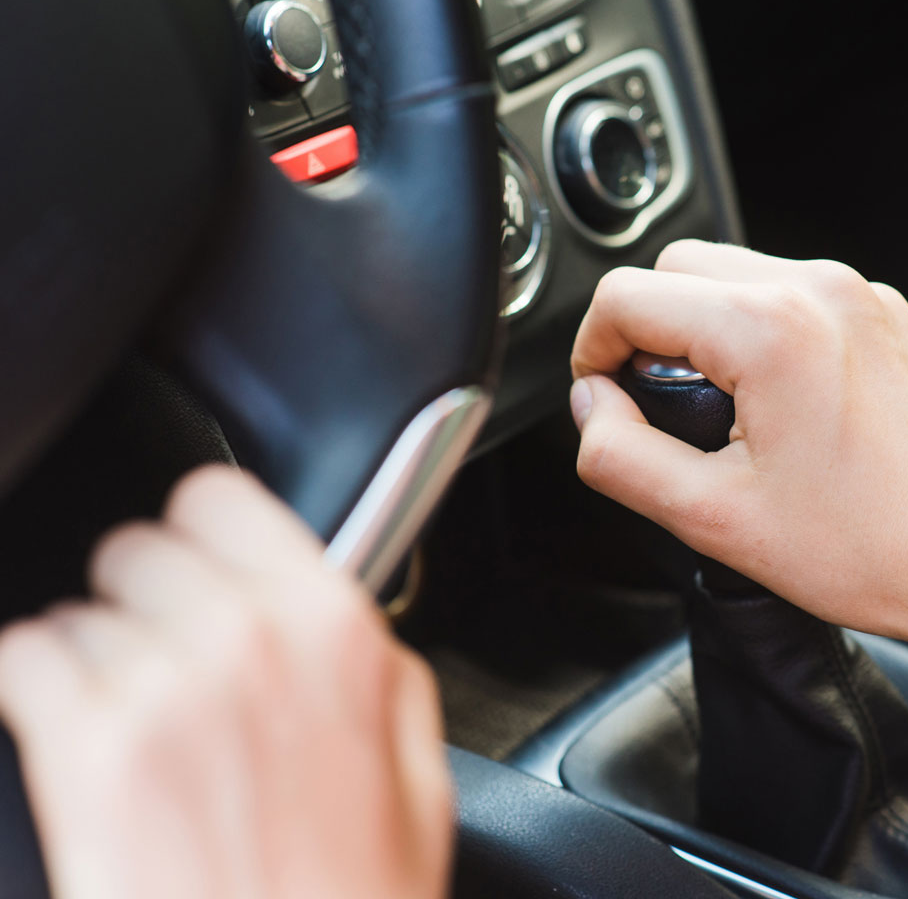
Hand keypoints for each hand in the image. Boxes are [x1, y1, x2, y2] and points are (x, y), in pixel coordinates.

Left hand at [0, 466, 451, 898]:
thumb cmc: (347, 898)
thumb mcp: (418, 776)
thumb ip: (380, 675)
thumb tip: (339, 623)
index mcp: (334, 631)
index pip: (223, 499)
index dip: (204, 532)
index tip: (198, 560)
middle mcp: (245, 639)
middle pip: (141, 549)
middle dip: (147, 601)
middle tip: (164, 664)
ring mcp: (161, 688)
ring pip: (80, 611)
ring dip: (95, 659)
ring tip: (126, 727)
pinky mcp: (85, 750)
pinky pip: (23, 660)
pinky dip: (32, 689)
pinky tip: (68, 736)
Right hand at [570, 241, 907, 647]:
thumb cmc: (869, 547)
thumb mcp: (713, 518)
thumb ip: (622, 456)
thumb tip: (591, 409)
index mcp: (768, 327)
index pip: (628, 296)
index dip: (594, 352)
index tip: (610, 402)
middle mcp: (821, 289)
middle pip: (682, 266)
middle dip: (654, 330)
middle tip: (670, 411)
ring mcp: (868, 297)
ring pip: (745, 275)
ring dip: (716, 330)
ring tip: (737, 417)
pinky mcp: (898, 317)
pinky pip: (807, 299)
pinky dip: (779, 337)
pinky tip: (797, 413)